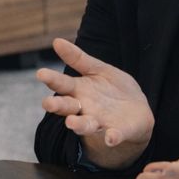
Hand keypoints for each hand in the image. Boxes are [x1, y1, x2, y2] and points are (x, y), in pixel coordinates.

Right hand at [36, 38, 153, 167]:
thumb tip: (56, 41)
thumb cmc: (112, 89)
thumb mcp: (98, 70)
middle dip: (58, 106)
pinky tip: (110, 138)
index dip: (52, 79)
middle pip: (67, 107)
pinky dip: (111, 137)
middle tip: (48, 103)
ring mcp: (99, 122)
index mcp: (79, 90)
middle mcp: (84, 108)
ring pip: (85, 124)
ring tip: (71, 122)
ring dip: (78, 124)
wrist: (137, 110)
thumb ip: (78, 58)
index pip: (62, 84)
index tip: (41, 73)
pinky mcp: (117, 132)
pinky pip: (113, 136)